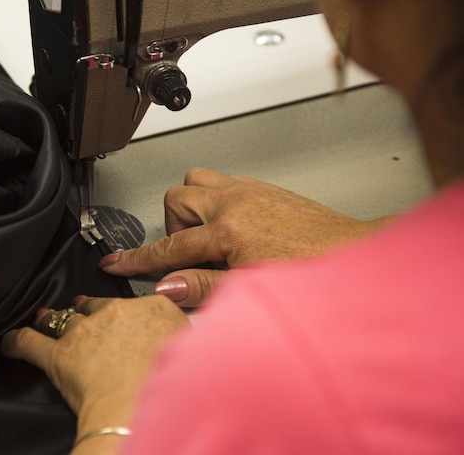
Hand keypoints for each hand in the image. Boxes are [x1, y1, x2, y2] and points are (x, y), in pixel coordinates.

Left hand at [1, 296, 188, 445]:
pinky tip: (9, 343)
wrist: (145, 410)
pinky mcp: (59, 355)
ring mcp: (85, 332)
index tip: (122, 316)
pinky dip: (17, 342)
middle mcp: (118, 313)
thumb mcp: (194, 355)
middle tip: (81, 315)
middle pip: (96, 306)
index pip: (135, 303)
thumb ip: (183, 339)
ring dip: (52, 321)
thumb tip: (186, 340)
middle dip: (86, 312)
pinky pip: (29, 343)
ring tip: (45, 320)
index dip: (124, 312)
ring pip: (62, 320)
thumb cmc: (174, 389)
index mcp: (155, 309)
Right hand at [100, 168, 394, 306]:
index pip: (169, 246)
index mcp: (231, 229)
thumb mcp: (249, 291)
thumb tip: (166, 287)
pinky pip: (222, 182)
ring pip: (196, 181)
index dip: (137, 258)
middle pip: (176, 200)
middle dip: (175, 230)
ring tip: (210, 240)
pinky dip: (215, 203)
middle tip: (193, 256)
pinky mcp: (263, 187)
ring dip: (192, 210)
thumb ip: (202, 287)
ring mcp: (250, 190)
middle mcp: (237, 201)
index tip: (115, 262)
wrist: (356, 257)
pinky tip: (232, 229)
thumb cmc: (313, 274)